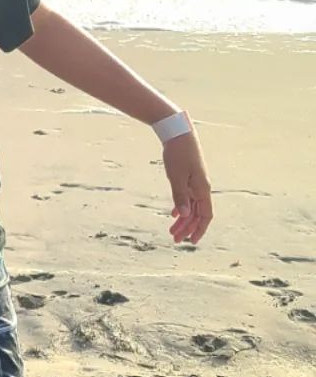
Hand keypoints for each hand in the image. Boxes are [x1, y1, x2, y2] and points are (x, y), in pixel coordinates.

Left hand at [162, 130, 212, 244]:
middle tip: (174, 239)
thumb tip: (184, 216)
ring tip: (172, 230)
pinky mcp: (189, 177)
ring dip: (183, 219)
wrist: (178, 134)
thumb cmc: (178, 155)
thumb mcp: (176, 177)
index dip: (199, 229)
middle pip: (197, 213)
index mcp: (202, 189)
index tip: (191, 241)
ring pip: (192, 206)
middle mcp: (202, 188)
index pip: (205, 215)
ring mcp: (196, 182)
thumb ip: (180, 196)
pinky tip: (174, 214)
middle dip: (187, 228)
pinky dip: (181, 206)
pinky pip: (188, 197)